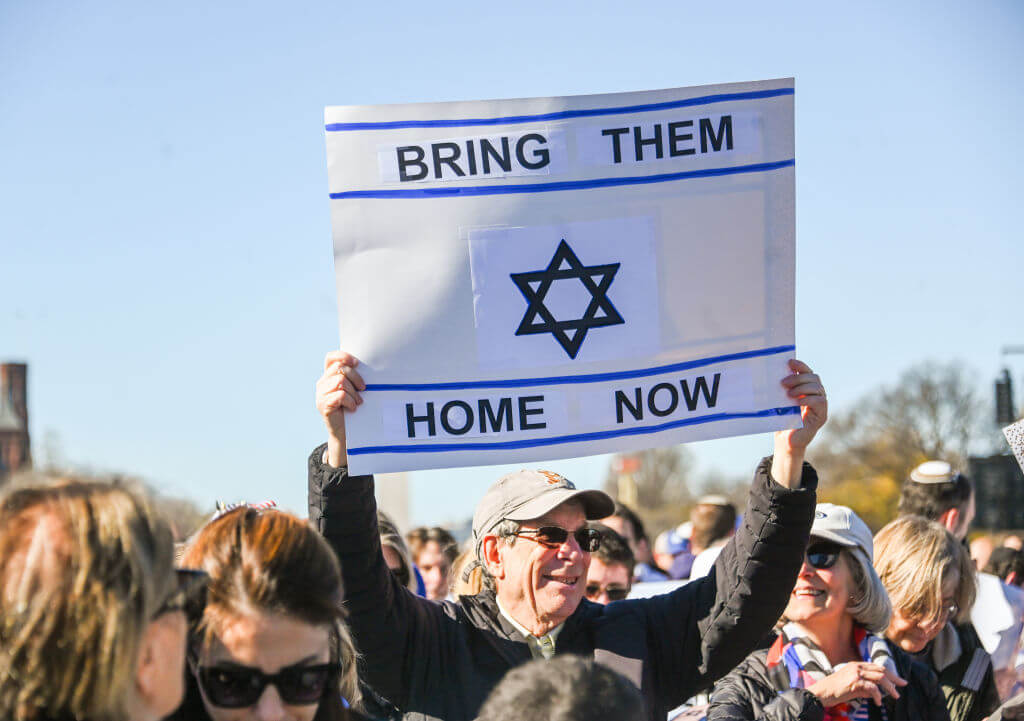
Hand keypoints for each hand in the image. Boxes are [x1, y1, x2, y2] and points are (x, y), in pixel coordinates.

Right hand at [315, 351, 364, 467]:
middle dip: (355, 377)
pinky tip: (353, 408)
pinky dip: (350, 401)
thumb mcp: (354, 389)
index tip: (356, 363)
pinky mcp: (323, 405)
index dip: (343, 356)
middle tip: (363, 388)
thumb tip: (364, 365)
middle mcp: (322, 383)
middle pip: (340, 369)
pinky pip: (340, 395)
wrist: (346, 432)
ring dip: (353, 392)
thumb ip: (353, 377)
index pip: (331, 358)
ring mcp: (321, 394)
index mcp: (329, 376)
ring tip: (358, 401)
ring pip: (340, 381)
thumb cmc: (353, 408)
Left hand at [771, 359, 827, 486]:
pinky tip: (797, 402)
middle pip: (813, 377)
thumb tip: (772, 372)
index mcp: (806, 388)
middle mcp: (816, 394)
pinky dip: (808, 399)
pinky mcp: (822, 415)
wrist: (785, 440)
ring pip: (817, 387)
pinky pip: (820, 401)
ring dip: (802, 388)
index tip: (789, 362)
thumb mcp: (780, 400)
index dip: (800, 365)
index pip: (807, 372)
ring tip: (788, 393)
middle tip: (783, 383)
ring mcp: (821, 405)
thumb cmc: (781, 419)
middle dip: (798, 378)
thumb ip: (782, 388)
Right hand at [806, 662, 905, 707]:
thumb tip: (877, 693)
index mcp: (856, 665)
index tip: (900, 681)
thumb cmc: (835, 691)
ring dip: (890, 687)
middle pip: (881, 670)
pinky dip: (878, 695)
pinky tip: (879, 702)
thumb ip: (865, 688)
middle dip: (894, 679)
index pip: (877, 667)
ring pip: (880, 677)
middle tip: (902, 686)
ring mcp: (855, 673)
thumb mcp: (852, 687)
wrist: (821, 693)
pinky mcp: (854, 682)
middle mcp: (857, 666)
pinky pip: (872, 688)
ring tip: (894, 696)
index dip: (890, 674)